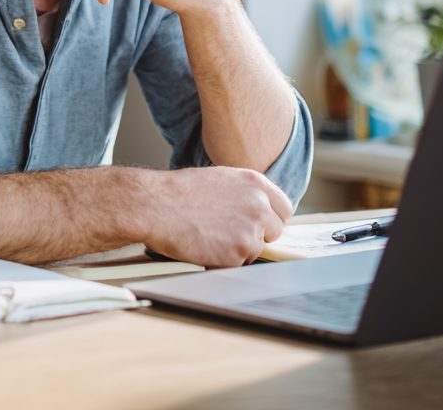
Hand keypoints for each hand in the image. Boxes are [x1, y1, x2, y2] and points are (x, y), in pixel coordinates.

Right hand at [141, 166, 292, 267]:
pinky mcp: (238, 254)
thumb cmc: (181, 192)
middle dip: (258, 235)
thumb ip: (246, 193)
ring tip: (211, 235)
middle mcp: (259, 206)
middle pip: (275, 231)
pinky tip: (206, 245)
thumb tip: (259, 209)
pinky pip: (239, 263)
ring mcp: (250, 231)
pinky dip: (225, 260)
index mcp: (255, 183)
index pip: (284, 208)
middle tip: (232, 232)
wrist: (158, 206)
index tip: (262, 223)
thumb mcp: (221, 180)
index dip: (271, 218)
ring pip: (256, 249)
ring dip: (239, 248)